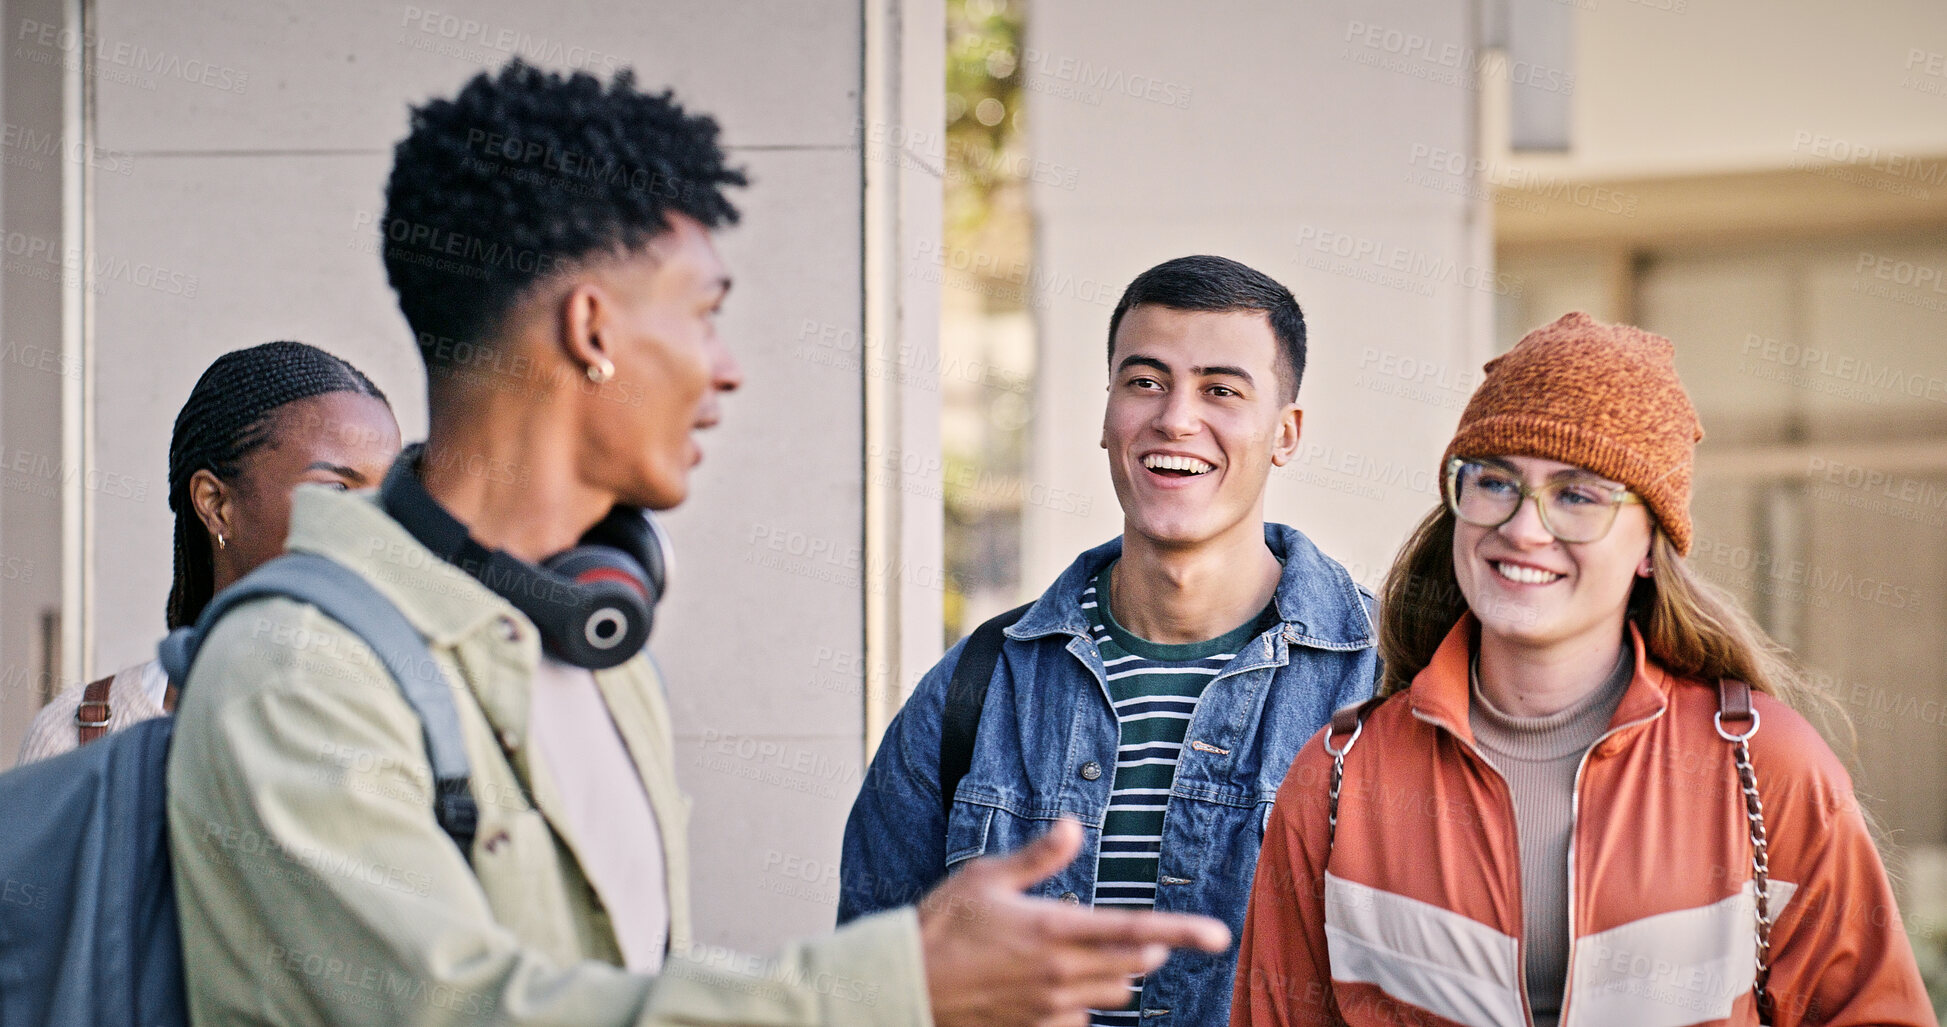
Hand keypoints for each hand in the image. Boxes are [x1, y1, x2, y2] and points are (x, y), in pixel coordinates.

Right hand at [918, 818, 1230, 1026]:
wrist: (904, 987)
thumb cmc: (942, 926)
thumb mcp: (986, 877)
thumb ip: (1038, 856)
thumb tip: (1075, 825)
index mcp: (1053, 929)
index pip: (1134, 929)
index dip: (1183, 931)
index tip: (1219, 935)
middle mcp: (1060, 973)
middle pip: (1133, 965)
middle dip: (1143, 946)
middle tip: (1130, 931)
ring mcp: (1051, 1008)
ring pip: (1113, 994)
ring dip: (1115, 973)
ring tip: (1082, 953)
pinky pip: (1081, 1020)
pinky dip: (1080, 1001)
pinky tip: (1052, 983)